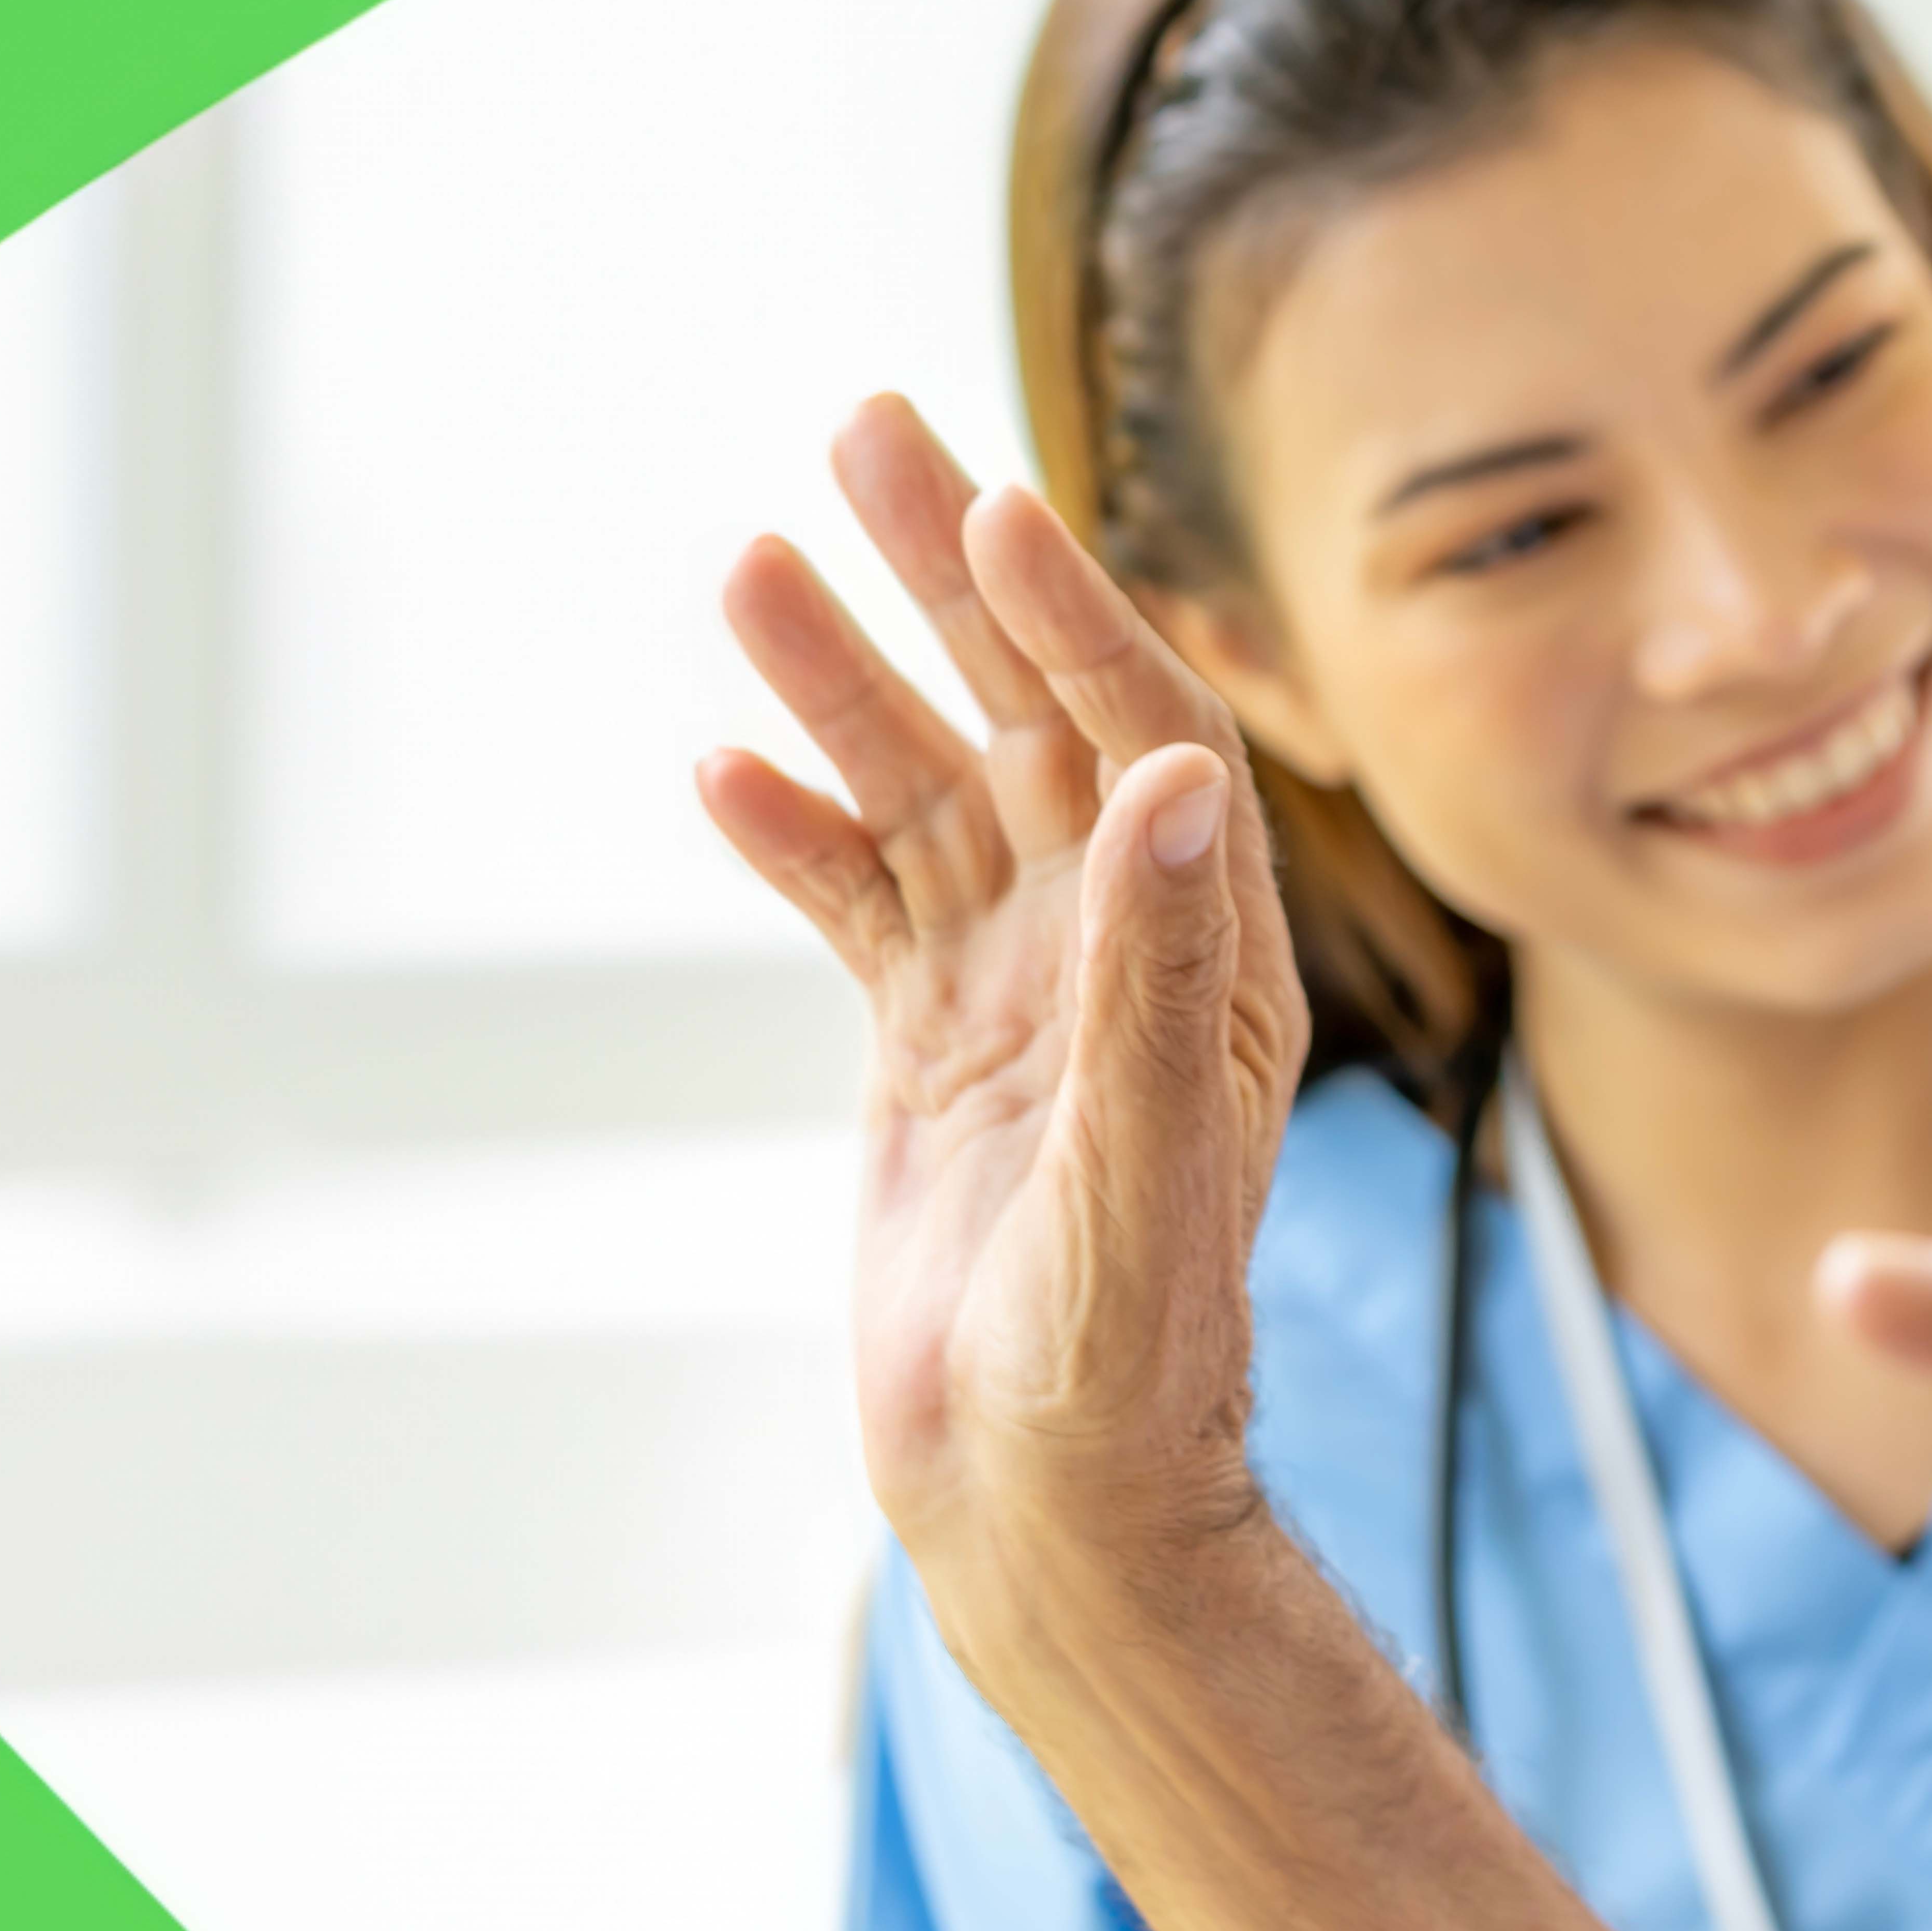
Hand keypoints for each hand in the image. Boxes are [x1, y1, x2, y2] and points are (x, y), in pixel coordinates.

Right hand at [697, 397, 1314, 1691]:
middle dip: (948, 576)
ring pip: (926, 788)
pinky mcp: (929, 1048)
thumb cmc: (1126, 1367)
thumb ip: (1149, 977)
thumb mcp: (1147, 1165)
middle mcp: (1121, 946)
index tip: (994, 504)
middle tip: (861, 426)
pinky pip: (859, 903)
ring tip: (752, 558)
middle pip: (1030, 714)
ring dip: (844, 679)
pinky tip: (722, 765)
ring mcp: (1018, 991)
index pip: (1147, 731)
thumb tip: (1166, 779)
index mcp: (1209, 957)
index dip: (1074, 616)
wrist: (1052, 1504)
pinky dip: (796, 833)